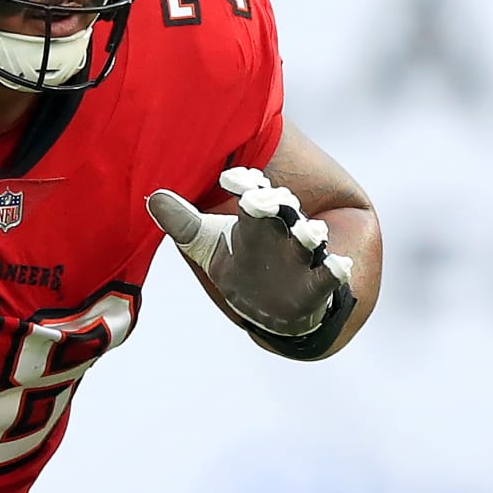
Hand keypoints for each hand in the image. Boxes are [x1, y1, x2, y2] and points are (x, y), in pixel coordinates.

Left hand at [147, 168, 352, 336]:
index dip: (245, 186)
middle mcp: (282, 232)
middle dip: (275, 206)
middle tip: (262, 199)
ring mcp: (303, 258)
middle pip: (282, 212)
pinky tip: (339, 265)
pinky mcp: (318, 286)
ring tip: (308, 230)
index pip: (252, 195)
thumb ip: (185, 224)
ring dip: (307, 235)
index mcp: (256, 220)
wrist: (281, 313)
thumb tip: (154, 196)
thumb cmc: (245, 271)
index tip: (230, 180)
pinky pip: (330, 277)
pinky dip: (335, 271)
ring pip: (307, 240)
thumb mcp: (211, 249)